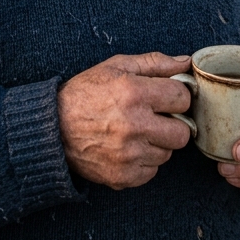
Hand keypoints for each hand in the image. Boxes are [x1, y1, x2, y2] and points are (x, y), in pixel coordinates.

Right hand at [57, 52, 192, 189]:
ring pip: (168, 153)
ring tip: (136, 131)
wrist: (53, 128)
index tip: (165, 97)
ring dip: (157, 143)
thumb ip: (154, 63)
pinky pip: (152, 171)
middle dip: (173, 123)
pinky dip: (144, 161)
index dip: (176, 95)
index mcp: (134, 93)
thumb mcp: (116, 66)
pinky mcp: (124, 177)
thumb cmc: (85, 93)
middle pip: (182, 132)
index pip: (182, 98)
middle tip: (155, 117)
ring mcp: (129, 155)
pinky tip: (127, 148)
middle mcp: (134, 125)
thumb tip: (186, 62)